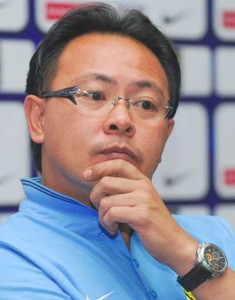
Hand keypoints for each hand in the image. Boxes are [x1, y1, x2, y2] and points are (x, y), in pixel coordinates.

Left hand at [83, 159, 197, 272]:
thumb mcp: (141, 201)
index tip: (86, 175)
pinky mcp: (141, 215)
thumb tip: (97, 184)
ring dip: (102, 217)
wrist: (175, 244)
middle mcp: (143, 186)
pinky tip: (115, 230)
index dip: (100, 167)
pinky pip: (111, 214)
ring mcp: (143, 199)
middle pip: (105, 182)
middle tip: (100, 211)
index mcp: (142, 181)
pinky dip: (107, 224)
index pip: (118, 164)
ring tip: (111, 225)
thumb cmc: (153, 225)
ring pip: (105, 201)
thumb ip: (124, 191)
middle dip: (95, 198)